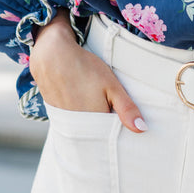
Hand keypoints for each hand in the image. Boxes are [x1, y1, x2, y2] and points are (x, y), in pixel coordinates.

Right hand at [29, 11, 146, 132]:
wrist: (52, 56)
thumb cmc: (85, 68)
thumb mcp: (112, 85)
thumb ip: (126, 109)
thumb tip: (141, 130)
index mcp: (95, 123)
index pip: (112, 136)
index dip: (120, 128)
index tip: (126, 120)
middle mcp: (79, 128)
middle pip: (98, 134)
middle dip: (107, 126)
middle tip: (110, 106)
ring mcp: (66, 123)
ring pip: (86, 129)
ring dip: (94, 121)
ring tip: (94, 100)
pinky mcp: (57, 116)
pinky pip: (73, 123)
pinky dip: (81, 116)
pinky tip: (82, 100)